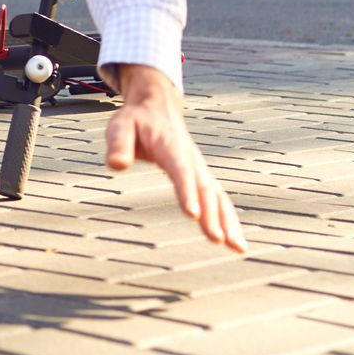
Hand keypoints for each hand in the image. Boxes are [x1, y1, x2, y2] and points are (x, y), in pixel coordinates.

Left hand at [104, 64, 246, 252]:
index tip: (193, 215)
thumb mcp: (120, 126)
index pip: (180, 171)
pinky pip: (219, 200)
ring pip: (218, 196)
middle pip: (205, 188)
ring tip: (237, 247)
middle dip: (213, 215)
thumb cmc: (135, 120)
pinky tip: (235, 242)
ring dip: (228, 221)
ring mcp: (199, 168)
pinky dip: (229, 220)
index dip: (187, 192)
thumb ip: (118, 145)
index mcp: (170, 146)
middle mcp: (191, 159)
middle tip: (217, 239)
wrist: (156, 107)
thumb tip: (116, 165)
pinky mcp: (202, 177)